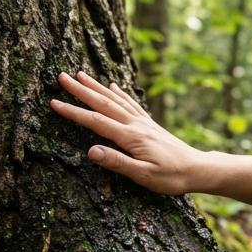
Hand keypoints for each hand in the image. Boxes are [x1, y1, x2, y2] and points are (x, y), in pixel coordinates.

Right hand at [48, 71, 205, 194]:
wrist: (198, 169)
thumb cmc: (171, 177)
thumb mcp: (144, 175)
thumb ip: (117, 162)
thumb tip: (91, 151)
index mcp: (131, 137)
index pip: (96, 121)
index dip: (74, 112)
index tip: (54, 103)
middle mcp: (136, 124)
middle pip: (104, 103)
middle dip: (81, 90)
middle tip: (62, 76)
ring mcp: (144, 122)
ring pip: (116, 99)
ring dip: (97, 86)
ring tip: (81, 74)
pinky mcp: (150, 125)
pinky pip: (131, 104)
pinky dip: (119, 93)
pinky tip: (113, 85)